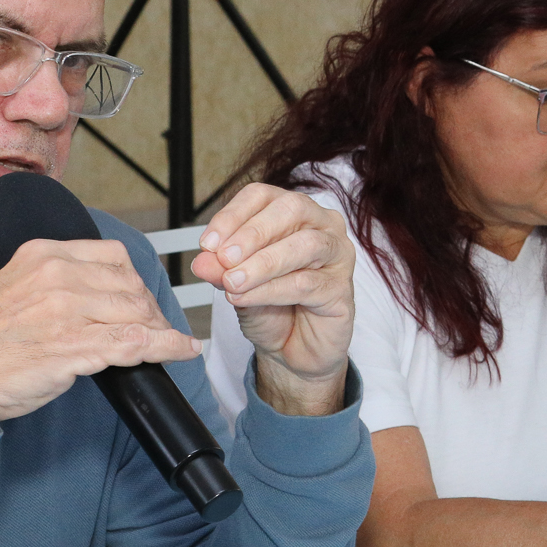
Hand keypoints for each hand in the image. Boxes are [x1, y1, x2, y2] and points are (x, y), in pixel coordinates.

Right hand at [0, 238, 203, 426]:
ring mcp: (66, 311)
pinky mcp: (73, 347)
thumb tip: (104, 292)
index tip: (141, 299)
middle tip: (156, 328)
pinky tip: (180, 350)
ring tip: (167, 342)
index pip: (113, 256)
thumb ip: (58, 282)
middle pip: (130, 285)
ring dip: (159, 330)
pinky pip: (135, 343)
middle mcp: (57, 276)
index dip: (134, 281)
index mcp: (43, 255)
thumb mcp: (17, 289)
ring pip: (136, 313)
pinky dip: (166, 347)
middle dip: (149, 309)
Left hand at [192, 183, 355, 415]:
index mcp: (293, 214)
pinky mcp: (342, 289)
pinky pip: (306, 283)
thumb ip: (221, 270)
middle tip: (224, 258)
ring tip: (233, 281)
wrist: (290, 351)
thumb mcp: (236, 286)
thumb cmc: (271, 309)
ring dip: (263, 263)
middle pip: (291, 209)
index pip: (263, 196)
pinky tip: (246, 298)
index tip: (208, 243)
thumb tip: (204, 259)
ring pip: (305, 244)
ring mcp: (337, 255)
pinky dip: (270, 290)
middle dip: (252, 233)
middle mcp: (321, 226)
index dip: (232, 215)